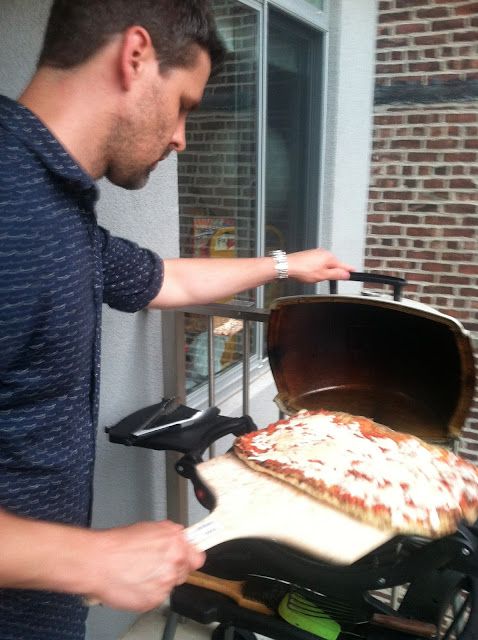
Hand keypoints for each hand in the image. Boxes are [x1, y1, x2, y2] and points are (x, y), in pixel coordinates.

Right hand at [84, 521, 204, 611]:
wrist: (98, 562)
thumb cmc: (118, 544)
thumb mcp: (150, 527)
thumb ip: (170, 533)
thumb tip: (179, 535)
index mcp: (176, 545)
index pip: (198, 557)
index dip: (190, 557)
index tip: (187, 558)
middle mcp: (173, 565)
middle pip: (183, 572)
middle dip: (172, 568)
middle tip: (154, 564)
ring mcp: (164, 585)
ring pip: (168, 585)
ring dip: (158, 580)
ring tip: (139, 572)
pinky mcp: (152, 600)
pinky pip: (156, 597)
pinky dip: (147, 592)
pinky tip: (135, 582)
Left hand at [287, 249, 354, 283]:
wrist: (287, 267)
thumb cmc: (301, 269)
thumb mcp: (322, 275)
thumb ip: (336, 274)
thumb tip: (346, 274)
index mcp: (329, 257)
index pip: (343, 264)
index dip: (349, 270)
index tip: (355, 272)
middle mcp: (323, 253)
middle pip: (334, 264)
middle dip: (334, 272)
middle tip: (329, 280)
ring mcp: (315, 254)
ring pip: (325, 265)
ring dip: (324, 271)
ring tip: (316, 277)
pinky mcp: (309, 256)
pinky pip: (318, 264)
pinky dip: (318, 269)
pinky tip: (311, 274)